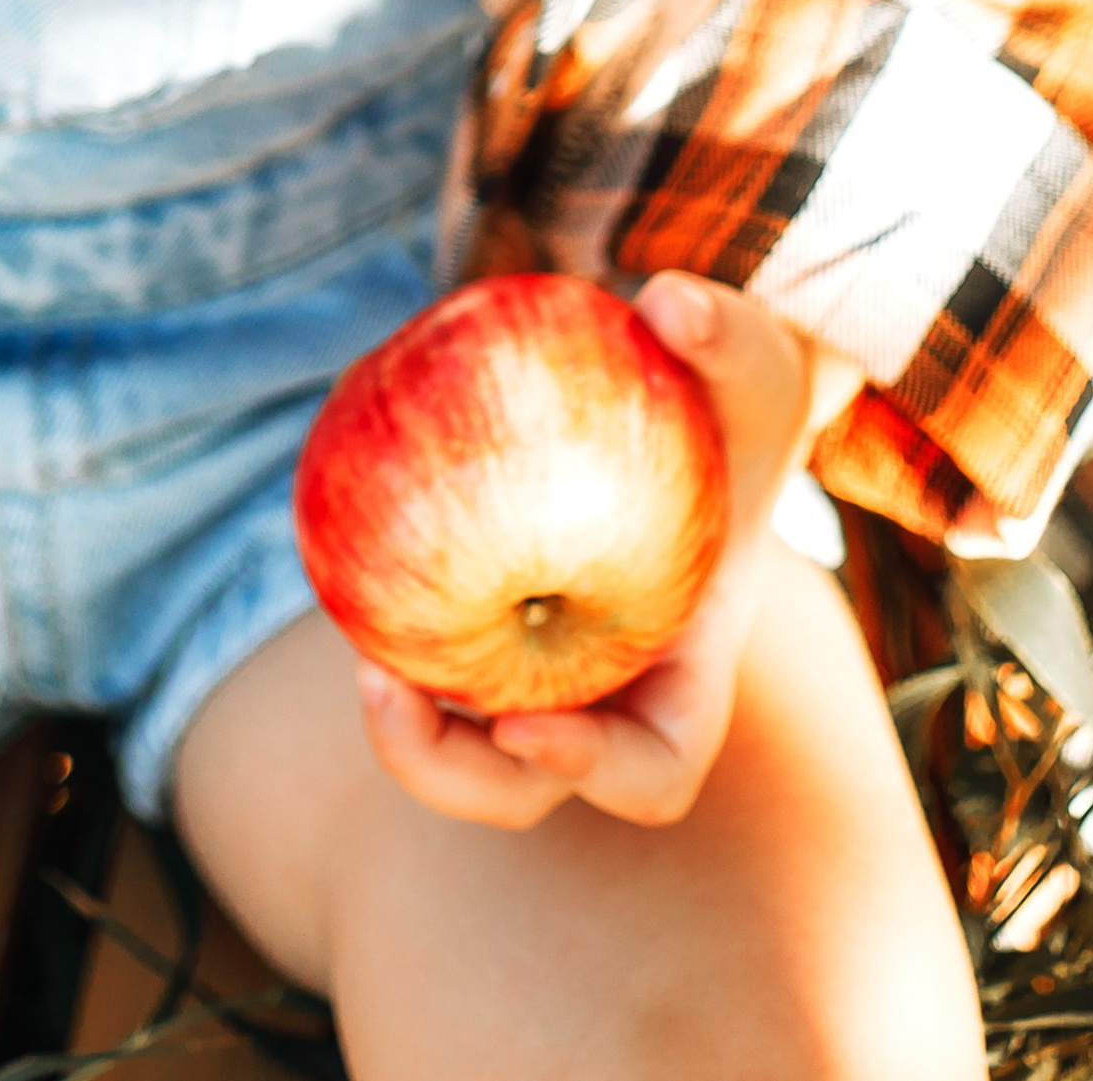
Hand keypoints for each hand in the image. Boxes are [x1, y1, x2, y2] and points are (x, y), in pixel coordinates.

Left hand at [356, 274, 853, 833]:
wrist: (685, 404)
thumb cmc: (732, 393)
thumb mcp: (753, 357)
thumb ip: (724, 330)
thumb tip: (669, 306)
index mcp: (684, 673)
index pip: (652, 772)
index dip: (592, 773)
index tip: (522, 726)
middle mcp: (606, 695)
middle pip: (523, 787)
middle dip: (449, 770)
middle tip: (384, 691)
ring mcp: (537, 669)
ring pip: (455, 738)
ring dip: (400, 720)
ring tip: (356, 647)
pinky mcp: (477, 618)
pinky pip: (421, 645)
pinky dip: (384, 622)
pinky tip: (339, 554)